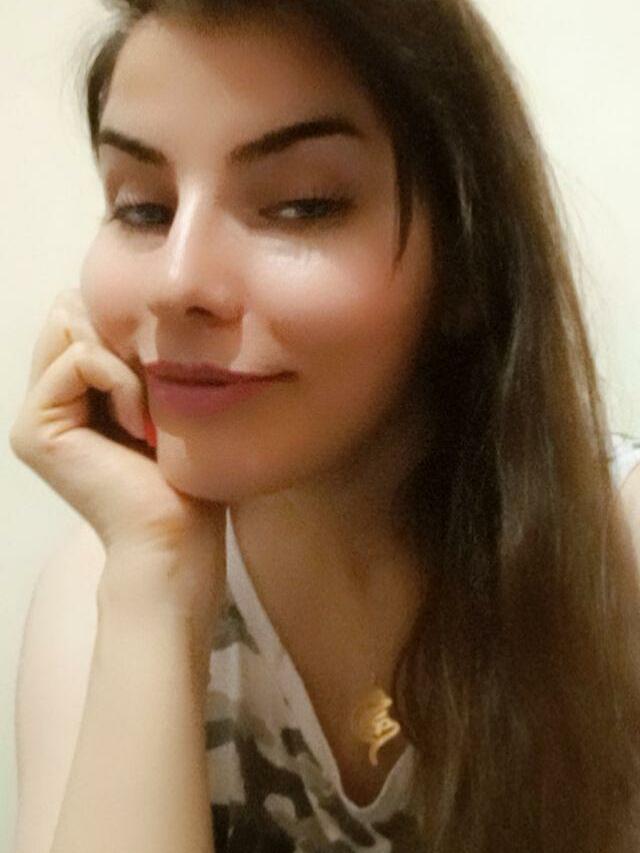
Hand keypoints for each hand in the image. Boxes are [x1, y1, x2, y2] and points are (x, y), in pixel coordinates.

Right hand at [9, 288, 226, 626]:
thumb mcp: (164, 394)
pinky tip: (140, 424)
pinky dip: (121, 382)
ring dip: (124, 361)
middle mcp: (47, 397)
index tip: (165, 370)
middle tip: (154, 389)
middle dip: (121, 335)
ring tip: (148, 413)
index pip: (84, 308)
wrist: (176, 537)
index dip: (126, 322)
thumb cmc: (185, 471)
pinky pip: (79, 358)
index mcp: (75, 389)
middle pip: (71, 308)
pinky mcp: (34, 427)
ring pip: (71, 324)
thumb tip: (130, 297)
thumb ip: (136, 350)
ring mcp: (35, 413)